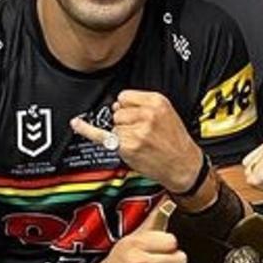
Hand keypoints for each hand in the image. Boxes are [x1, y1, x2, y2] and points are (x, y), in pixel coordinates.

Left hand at [70, 90, 202, 192]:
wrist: (184, 165)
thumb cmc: (175, 142)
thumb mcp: (167, 114)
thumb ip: (142, 106)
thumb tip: (116, 106)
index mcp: (157, 102)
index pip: (125, 97)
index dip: (127, 108)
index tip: (134, 117)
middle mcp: (146, 114)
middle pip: (117, 111)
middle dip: (125, 122)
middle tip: (141, 134)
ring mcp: (136, 130)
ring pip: (113, 126)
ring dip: (122, 135)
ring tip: (140, 143)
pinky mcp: (128, 146)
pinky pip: (104, 136)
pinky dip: (88, 130)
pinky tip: (78, 124)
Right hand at [89, 205, 184, 262]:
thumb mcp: (130, 239)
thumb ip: (152, 221)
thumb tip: (167, 200)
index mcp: (134, 244)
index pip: (171, 241)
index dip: (170, 244)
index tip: (165, 247)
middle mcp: (137, 262)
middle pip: (178, 258)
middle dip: (175, 260)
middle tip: (166, 261)